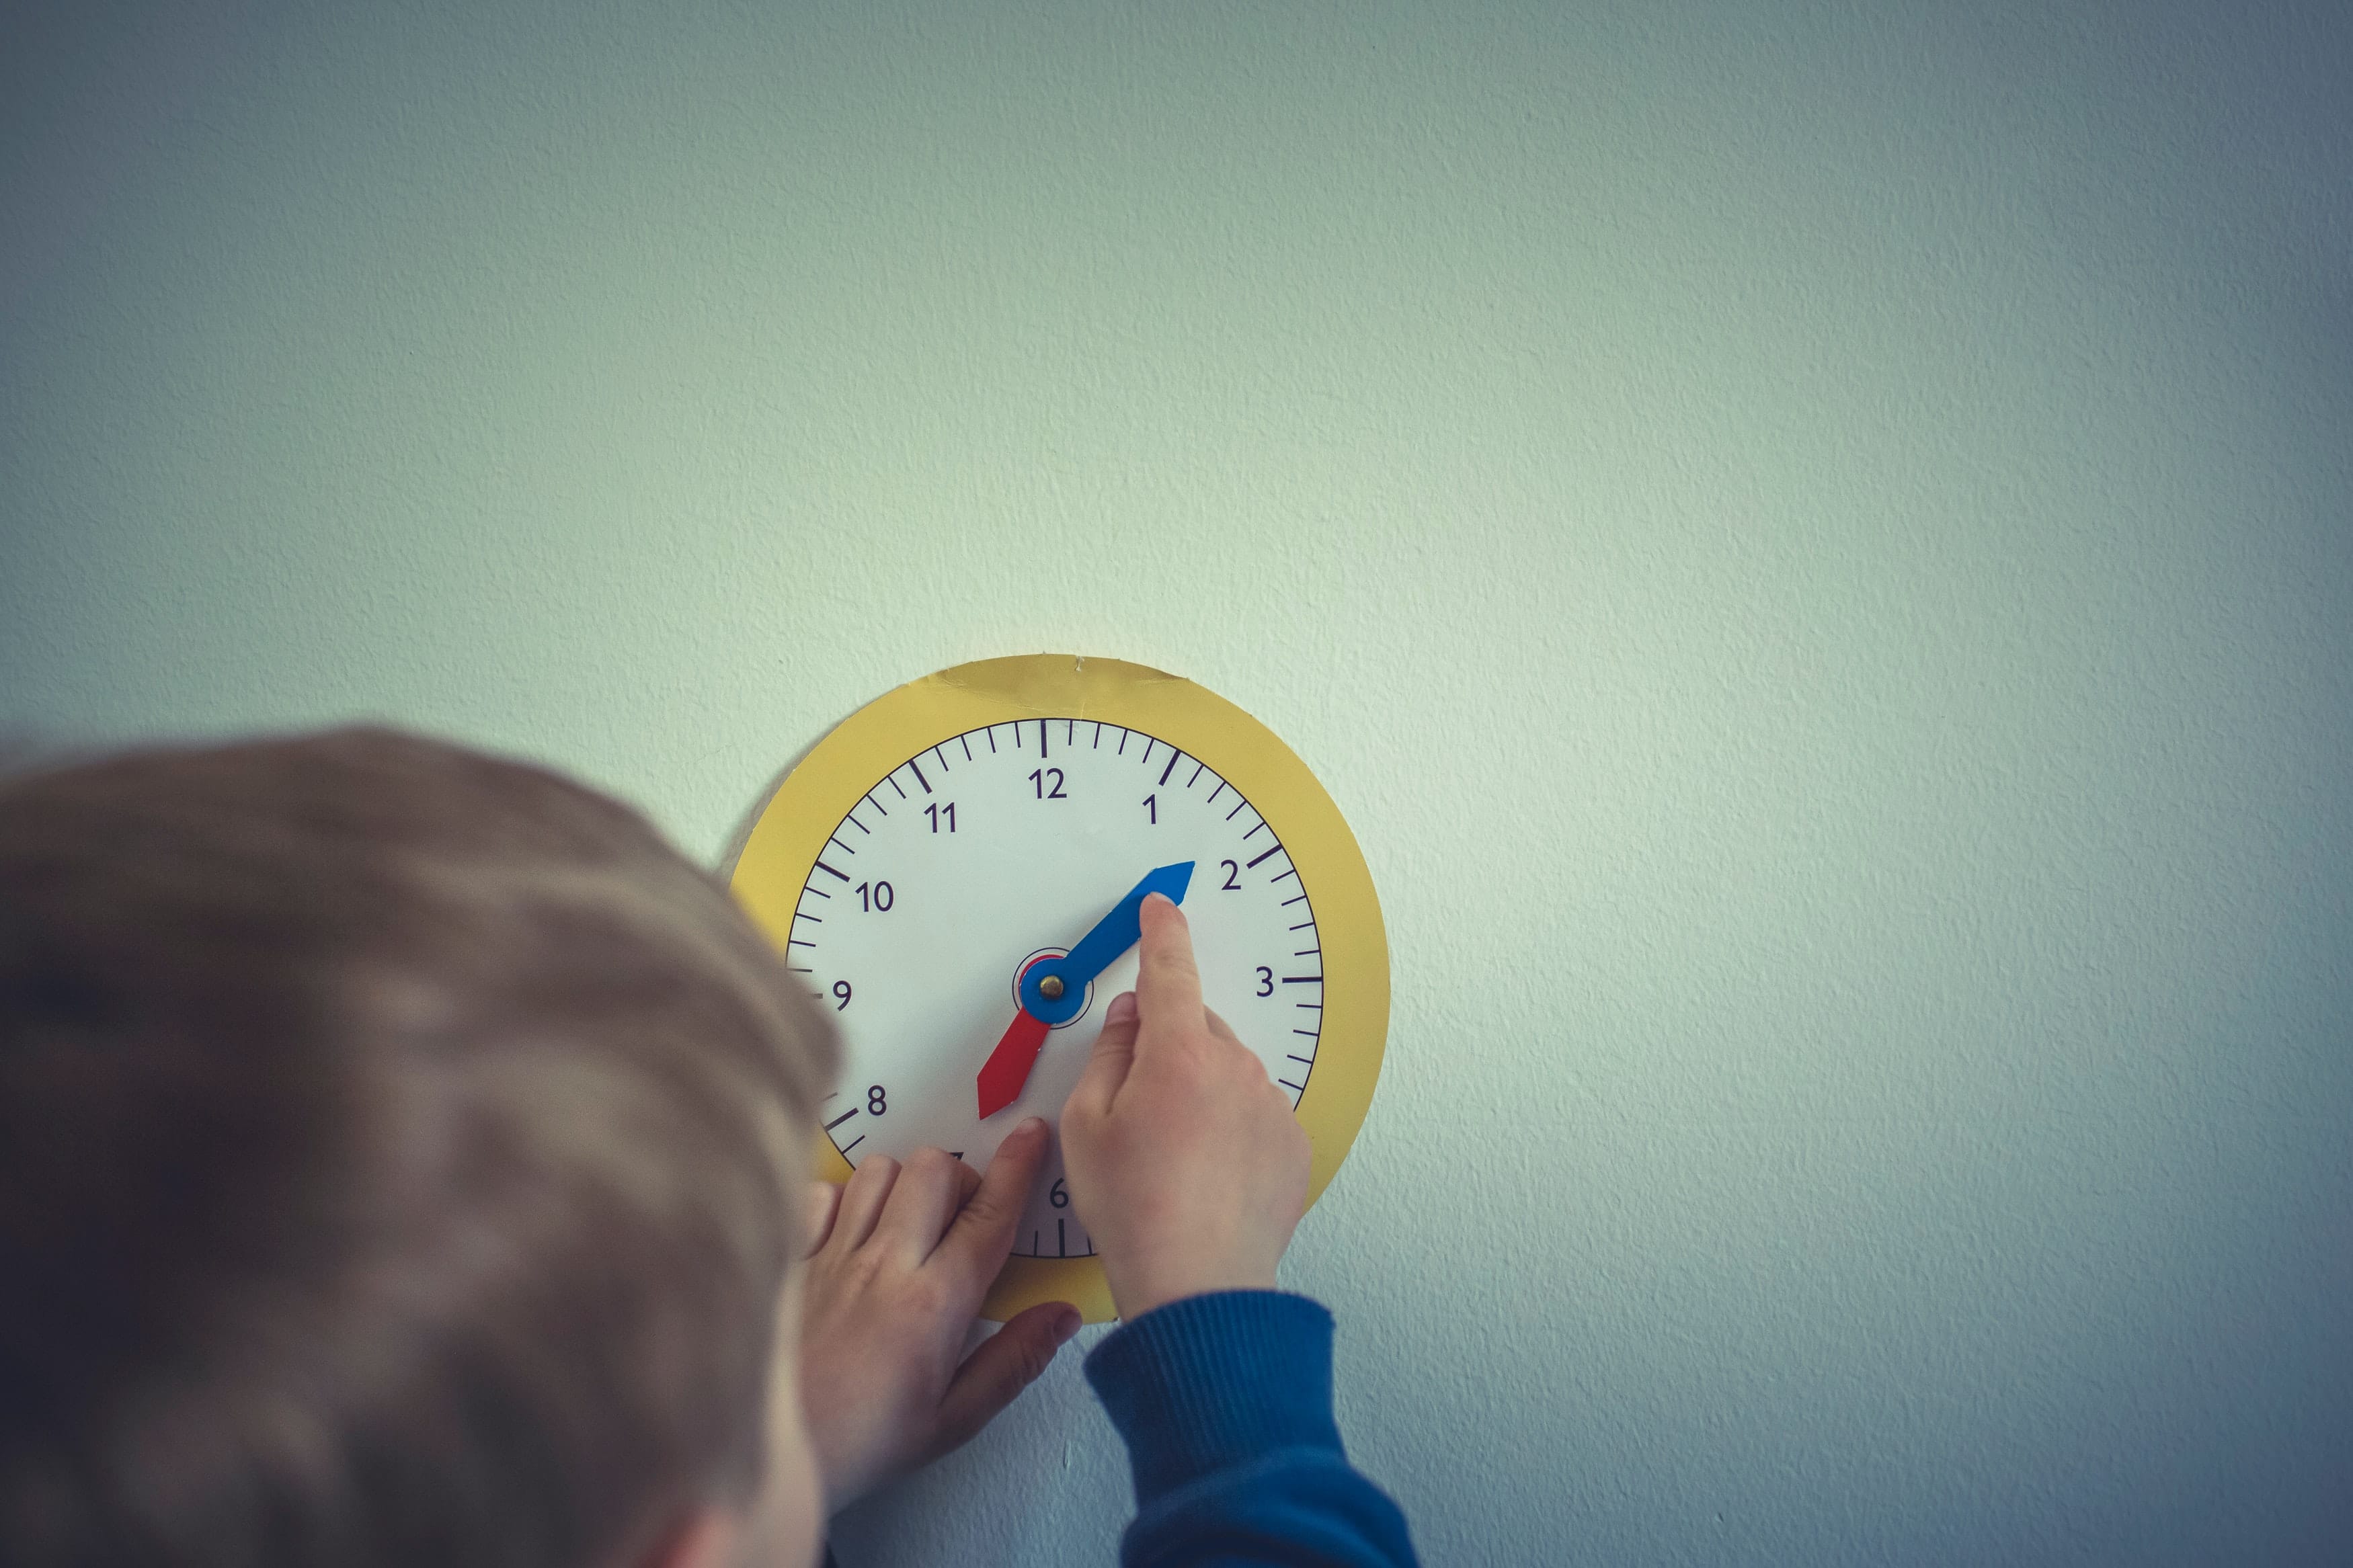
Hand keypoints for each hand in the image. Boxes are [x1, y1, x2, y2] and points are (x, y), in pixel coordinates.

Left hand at [796, 1120, 1080, 1511]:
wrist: (761, 1450)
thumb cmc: (861, 1444)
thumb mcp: (952, 1421)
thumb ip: (1013, 1362)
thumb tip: (1062, 1315)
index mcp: (934, 1304)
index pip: (989, 1214)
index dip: (1018, 1166)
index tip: (1033, 1133)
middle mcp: (883, 1264)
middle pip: (935, 1169)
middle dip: (960, 1178)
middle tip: (961, 1219)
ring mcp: (830, 1254)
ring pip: (879, 1169)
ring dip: (903, 1185)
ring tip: (906, 1225)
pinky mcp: (789, 1257)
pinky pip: (822, 1192)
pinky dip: (842, 1200)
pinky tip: (849, 1235)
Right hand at [1060, 893, 1312, 1319]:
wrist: (1197, 1284)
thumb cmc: (1134, 1210)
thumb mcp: (1085, 1126)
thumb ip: (1109, 1055)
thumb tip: (1130, 1017)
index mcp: (1179, 1054)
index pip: (1170, 969)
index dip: (1163, 933)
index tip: (1162, 908)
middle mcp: (1235, 1068)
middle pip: (1196, 1028)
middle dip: (1168, 1049)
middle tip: (1137, 1110)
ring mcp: (1271, 1106)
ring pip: (1227, 1072)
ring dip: (1200, 1092)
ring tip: (1172, 1157)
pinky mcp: (1293, 1145)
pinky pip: (1255, 1113)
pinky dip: (1231, 1128)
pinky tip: (1205, 1173)